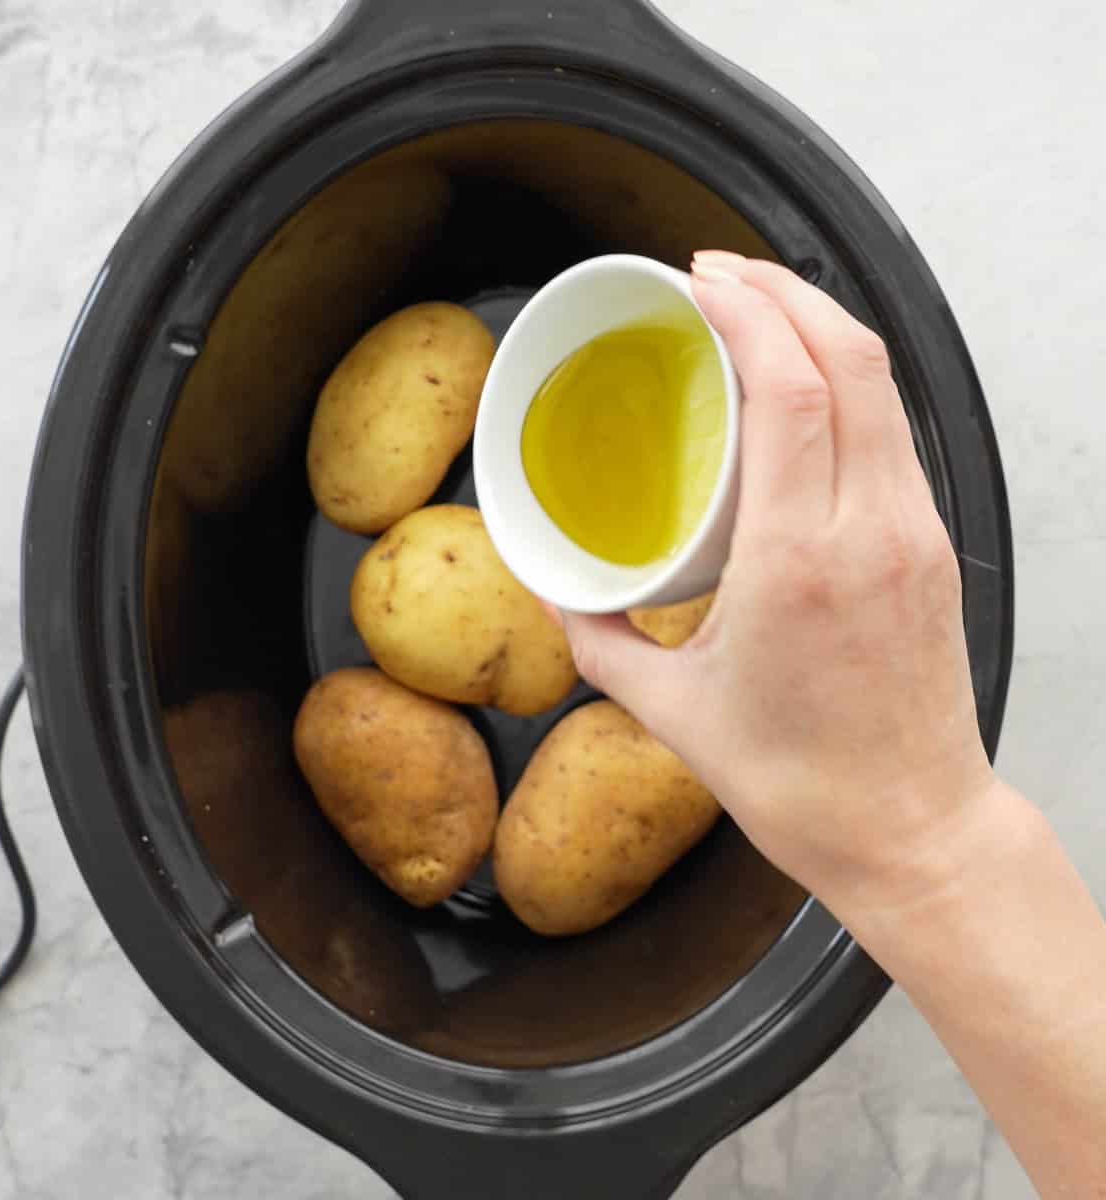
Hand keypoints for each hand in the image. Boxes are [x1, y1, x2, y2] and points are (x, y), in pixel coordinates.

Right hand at [559, 251, 996, 911]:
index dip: (749, 311)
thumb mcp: (674, 715)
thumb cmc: (803, 784)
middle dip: (786, 289)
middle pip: (850, 358)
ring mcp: (914, 533)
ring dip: (823, 328)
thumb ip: (601, 646)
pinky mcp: (932, 547)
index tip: (699, 280)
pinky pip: (894, 432)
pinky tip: (804, 390)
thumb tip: (560, 597)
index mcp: (798, 562)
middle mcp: (870, 530)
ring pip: (884, 386)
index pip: (793, 388)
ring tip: (760, 311)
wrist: (911, 831)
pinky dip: (849, 384)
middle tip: (720, 273)